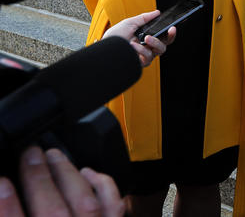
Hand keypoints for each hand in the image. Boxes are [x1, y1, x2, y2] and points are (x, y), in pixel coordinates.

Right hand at [0, 147, 124, 216]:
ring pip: (84, 203)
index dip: (8, 205)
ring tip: (53, 156)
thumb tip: (4, 195)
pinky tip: (87, 172)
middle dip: (38, 177)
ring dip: (67, 174)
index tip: (1, 182)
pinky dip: (102, 185)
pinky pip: (113, 207)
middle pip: (53, 211)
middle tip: (30, 153)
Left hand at [102, 10, 175, 66]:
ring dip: (153, 42)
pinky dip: (141, 50)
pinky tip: (133, 46)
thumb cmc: (113, 39)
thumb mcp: (129, 23)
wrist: (103, 51)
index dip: (170, 33)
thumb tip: (156, 12)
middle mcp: (147, 48)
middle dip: (167, 37)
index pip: (163, 37)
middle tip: (165, 32)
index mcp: (146, 38)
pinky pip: (148, 57)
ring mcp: (144, 56)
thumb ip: (144, 18)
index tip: (172, 27)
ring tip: (144, 38)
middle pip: (165, 45)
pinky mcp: (141, 63)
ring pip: (159, 51)